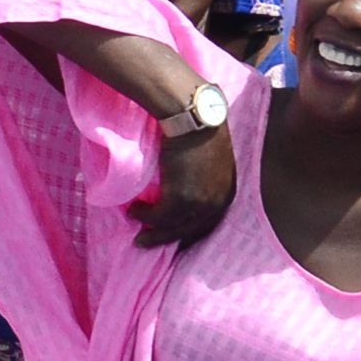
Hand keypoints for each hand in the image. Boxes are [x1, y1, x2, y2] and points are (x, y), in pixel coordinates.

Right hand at [133, 109, 235, 247]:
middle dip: (167, 238)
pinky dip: (143, 216)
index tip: (172, 236)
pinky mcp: (180, 199)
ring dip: (152, 231)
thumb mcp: (212, 159)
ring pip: (172, 228)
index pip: (208, 223)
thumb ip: (205, 176)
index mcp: (227, 192)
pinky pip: (157, 216)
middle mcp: (217, 203)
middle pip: (190, 231)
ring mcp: (200, 203)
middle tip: (146, 242)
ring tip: (136, 231)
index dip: (189, 232)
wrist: (194, 119)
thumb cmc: (201, 129)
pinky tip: (133, 210)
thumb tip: (188, 180)